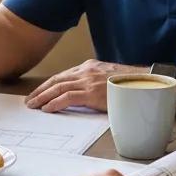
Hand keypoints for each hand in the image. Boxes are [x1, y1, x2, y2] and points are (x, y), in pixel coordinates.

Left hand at [25, 59, 140, 111]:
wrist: (145, 83)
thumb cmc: (130, 84)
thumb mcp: (108, 79)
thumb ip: (95, 83)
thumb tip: (85, 94)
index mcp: (89, 67)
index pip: (63, 75)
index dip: (49, 84)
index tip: (39, 92)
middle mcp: (86, 71)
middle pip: (57, 80)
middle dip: (41, 91)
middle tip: (30, 100)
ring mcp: (89, 81)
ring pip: (58, 88)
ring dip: (43, 97)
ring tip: (33, 105)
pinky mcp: (92, 92)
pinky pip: (68, 97)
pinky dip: (55, 103)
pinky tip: (47, 109)